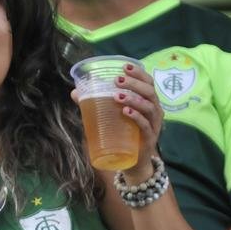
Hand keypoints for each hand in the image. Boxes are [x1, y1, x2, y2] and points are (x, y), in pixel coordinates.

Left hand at [69, 62, 161, 180]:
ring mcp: (154, 125)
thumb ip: (96, 104)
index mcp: (148, 102)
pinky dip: (136, 117)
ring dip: (133, 99)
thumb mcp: (111, 117)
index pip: (148, 83)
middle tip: (118, 80)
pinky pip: (146, 125)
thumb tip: (75, 92)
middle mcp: (155, 111)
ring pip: (149, 107)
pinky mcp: (150, 139)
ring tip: (117, 96)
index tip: (125, 66)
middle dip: (134, 84)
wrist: (133, 162)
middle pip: (150, 92)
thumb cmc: (124, 134)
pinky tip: (125, 112)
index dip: (139, 73)